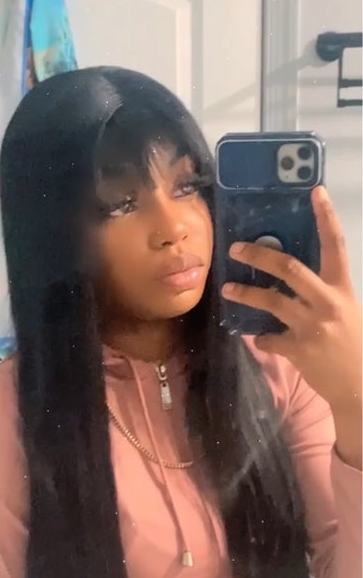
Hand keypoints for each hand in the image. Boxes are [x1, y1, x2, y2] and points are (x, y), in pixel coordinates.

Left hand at [221, 186, 361, 413]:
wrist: (360, 385)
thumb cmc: (354, 343)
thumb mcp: (347, 310)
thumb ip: (323, 294)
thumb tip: (292, 279)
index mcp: (343, 288)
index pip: (336, 245)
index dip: (326, 217)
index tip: (315, 192)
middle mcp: (327, 303)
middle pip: (289, 269)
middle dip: (260, 256)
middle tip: (236, 248)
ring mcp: (312, 327)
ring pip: (271, 302)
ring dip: (245, 294)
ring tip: (228, 288)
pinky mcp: (298, 350)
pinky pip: (269, 339)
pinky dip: (261, 338)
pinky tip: (259, 338)